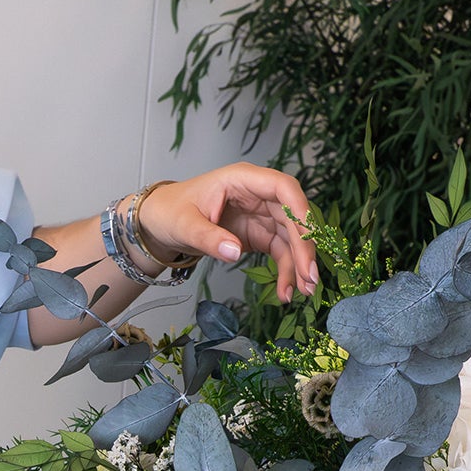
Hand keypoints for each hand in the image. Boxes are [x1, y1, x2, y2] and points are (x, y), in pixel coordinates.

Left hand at [135, 163, 316, 301]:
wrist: (161, 223)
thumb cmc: (171, 211)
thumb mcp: (184, 225)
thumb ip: (209, 238)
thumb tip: (234, 251)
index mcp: (242, 179)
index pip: (283, 188)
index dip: (300, 211)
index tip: (308, 237)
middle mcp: (258, 195)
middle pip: (293, 217)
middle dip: (304, 247)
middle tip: (309, 277)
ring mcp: (261, 215)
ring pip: (291, 238)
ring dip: (299, 264)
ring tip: (303, 291)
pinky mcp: (259, 235)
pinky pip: (280, 252)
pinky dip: (285, 271)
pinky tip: (286, 291)